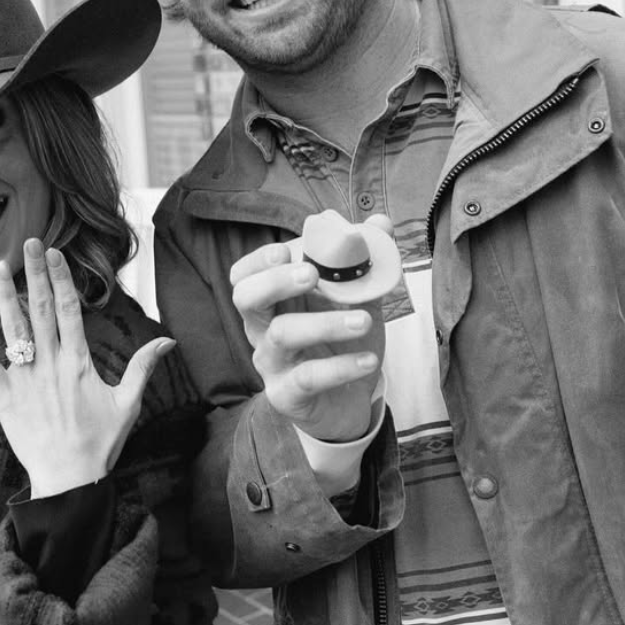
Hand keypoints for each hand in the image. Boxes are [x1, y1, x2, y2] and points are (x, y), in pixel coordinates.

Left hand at [0, 239, 173, 497]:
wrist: (68, 478)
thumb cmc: (100, 443)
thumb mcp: (128, 404)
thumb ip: (144, 367)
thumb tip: (169, 341)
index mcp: (79, 362)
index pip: (70, 309)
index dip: (62, 278)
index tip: (56, 253)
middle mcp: (50, 364)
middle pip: (42, 309)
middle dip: (36, 273)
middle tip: (30, 242)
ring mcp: (25, 379)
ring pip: (13, 329)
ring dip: (6, 296)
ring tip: (1, 266)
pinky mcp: (4, 396)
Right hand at [230, 215, 391, 443]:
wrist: (350, 402)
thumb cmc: (343, 344)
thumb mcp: (357, 301)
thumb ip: (366, 263)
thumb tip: (380, 222)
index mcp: (274, 301)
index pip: (244, 275)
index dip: (258, 260)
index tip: (285, 248)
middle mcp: (263, 329)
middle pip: (246, 298)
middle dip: (275, 281)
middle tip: (311, 274)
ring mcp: (271, 363)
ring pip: (282, 335)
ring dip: (325, 323)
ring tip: (364, 320)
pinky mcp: (286, 395)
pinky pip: (307, 377)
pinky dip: (340, 366)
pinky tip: (368, 360)